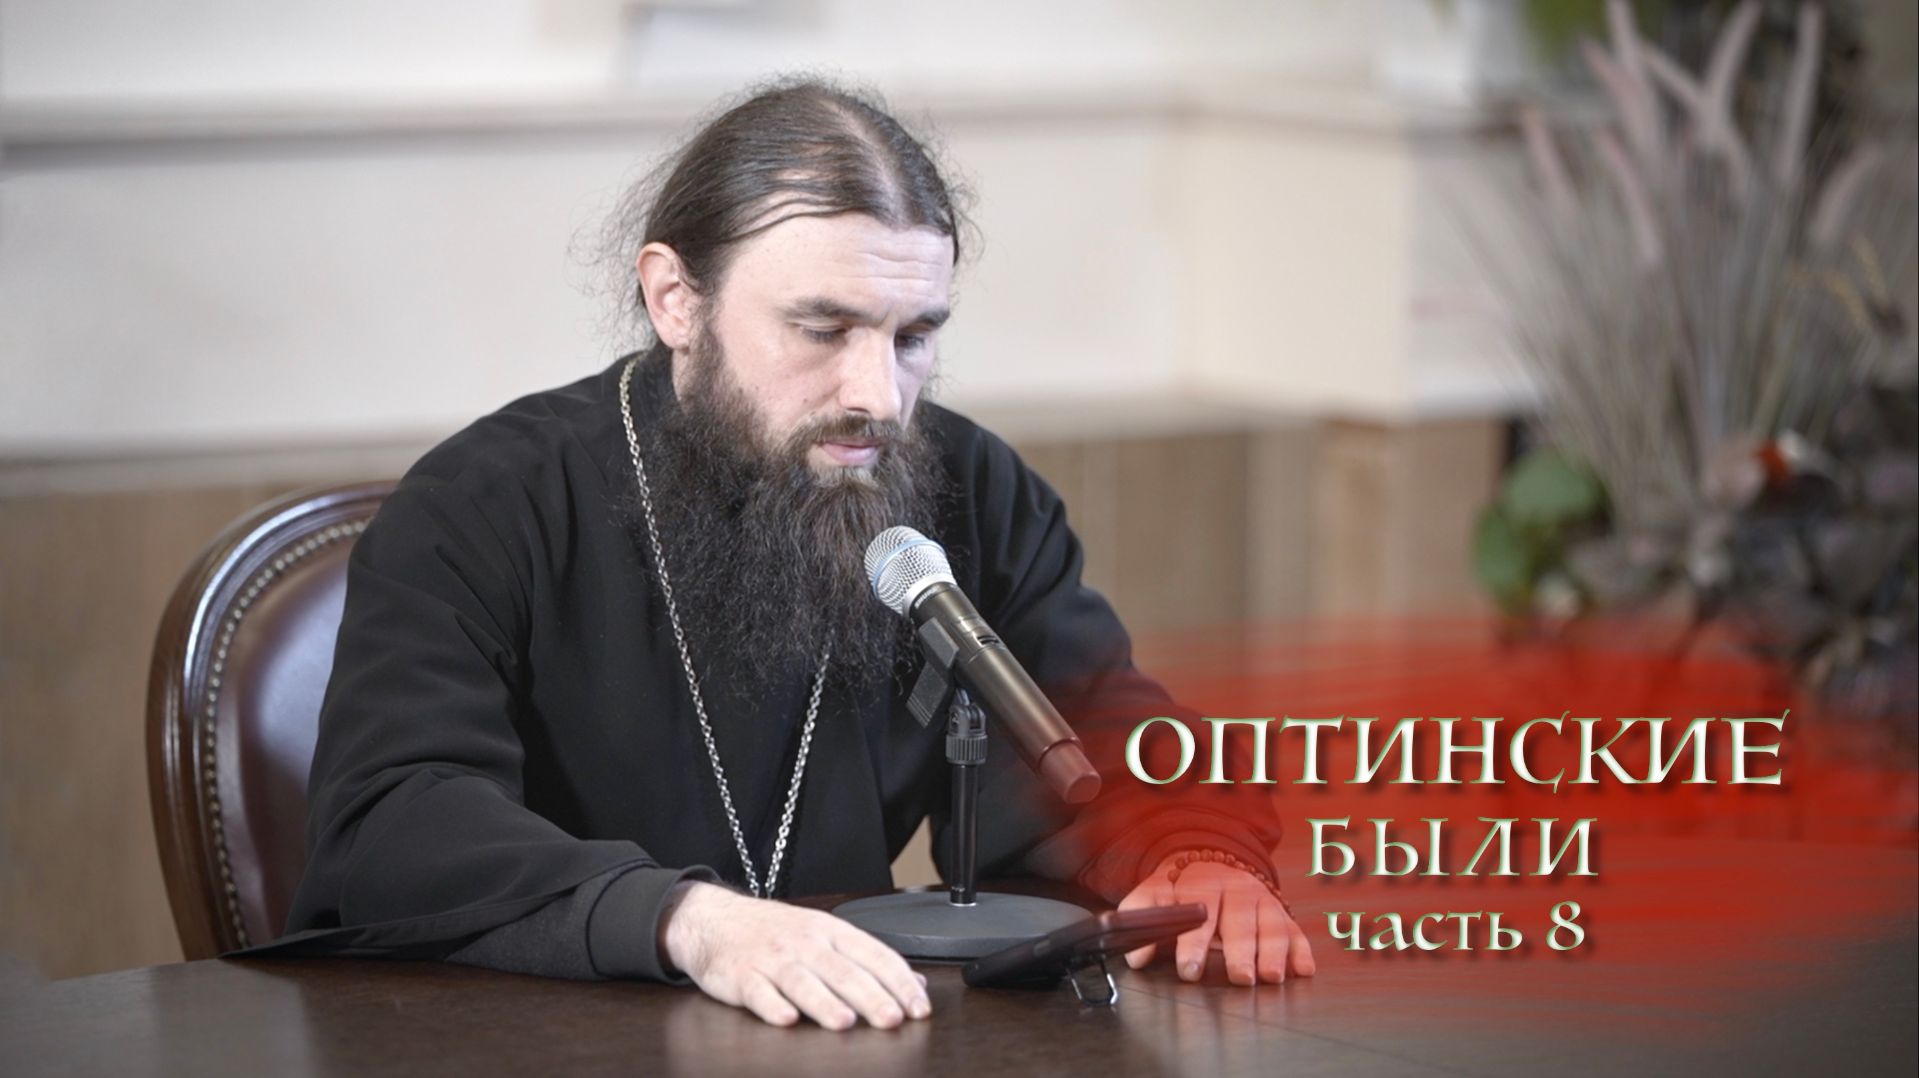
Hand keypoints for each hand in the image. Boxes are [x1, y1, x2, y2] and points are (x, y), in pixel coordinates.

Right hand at [658, 881, 931, 1029]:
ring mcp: (773, 959)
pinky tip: (787, 1019)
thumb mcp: (827, 935)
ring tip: (845, 1022)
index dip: (900, 982)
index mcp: (832, 932)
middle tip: (892, 1020)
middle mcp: (806, 943)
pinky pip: (759, 992)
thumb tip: (916, 983)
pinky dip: (772, 1006)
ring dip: (824, 1002)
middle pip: (843, 971)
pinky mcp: (742, 976)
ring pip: (802, 982)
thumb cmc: (778, 932)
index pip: (875, 955)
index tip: (919, 1007)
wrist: (716, 919)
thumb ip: (870, 960)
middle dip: (870, 997)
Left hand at [1117, 858, 1315, 985]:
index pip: (1199, 909)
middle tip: (1240, 978)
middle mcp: (1237, 888)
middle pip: (1241, 919)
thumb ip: (1140, 917)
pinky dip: (1301, 950)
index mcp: (1203, 882)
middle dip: (1240, 950)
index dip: (1193, 941)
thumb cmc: (1179, 887)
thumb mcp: (1154, 892)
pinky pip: (1295, 930)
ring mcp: (1262, 899)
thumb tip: (1136, 957)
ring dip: (1274, 951)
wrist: (1209, 858)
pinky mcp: (1281, 912)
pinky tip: (1303, 970)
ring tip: (1270, 977)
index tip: (1189, 969)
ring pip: (1272, 923)